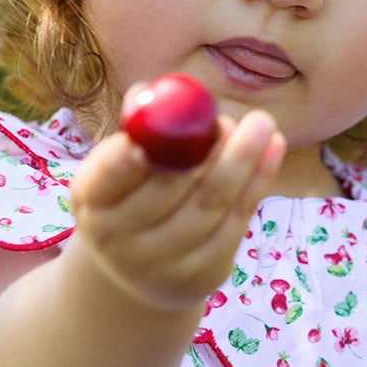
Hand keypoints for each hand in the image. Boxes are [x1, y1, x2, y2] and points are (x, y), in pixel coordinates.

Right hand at [69, 99, 284, 311]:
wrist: (145, 271)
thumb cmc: (134, 196)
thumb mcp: (122, 167)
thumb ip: (138, 129)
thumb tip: (150, 92)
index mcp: (92, 203)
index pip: (105, 179)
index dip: (123, 161)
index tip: (150, 134)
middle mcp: (119, 241)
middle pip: (166, 192)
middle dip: (202, 151)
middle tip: (228, 119)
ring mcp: (162, 264)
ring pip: (208, 206)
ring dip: (240, 161)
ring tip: (261, 124)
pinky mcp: (202, 274)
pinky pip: (236, 222)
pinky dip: (257, 182)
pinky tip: (273, 149)